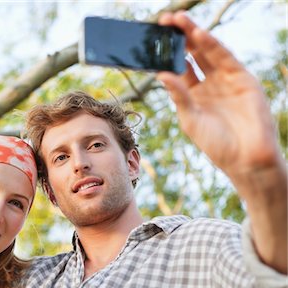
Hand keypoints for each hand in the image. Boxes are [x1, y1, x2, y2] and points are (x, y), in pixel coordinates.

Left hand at [156, 11, 279, 175]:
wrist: (246, 158)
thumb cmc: (215, 144)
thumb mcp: (190, 119)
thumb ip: (178, 95)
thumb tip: (160, 74)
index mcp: (192, 94)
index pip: (177, 67)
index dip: (166, 54)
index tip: (151, 40)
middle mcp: (208, 83)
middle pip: (191, 54)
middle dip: (178, 37)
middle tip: (164, 20)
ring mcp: (225, 79)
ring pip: (207, 51)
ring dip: (193, 34)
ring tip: (178, 19)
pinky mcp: (242, 78)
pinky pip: (225, 58)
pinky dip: (212, 45)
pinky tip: (198, 34)